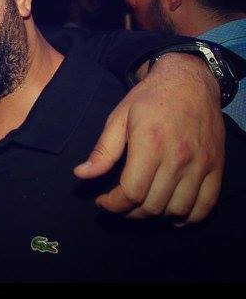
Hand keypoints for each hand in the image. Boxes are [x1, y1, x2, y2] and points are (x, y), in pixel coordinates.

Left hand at [75, 53, 224, 223]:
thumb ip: (103, 150)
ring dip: (156, 216)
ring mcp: (201, 164)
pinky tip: (173, 214)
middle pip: (153, 205)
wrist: (189, 81)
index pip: (131, 192)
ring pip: (178, 209)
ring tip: (141, 207)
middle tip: (119, 205)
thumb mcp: (118, 117)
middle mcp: (178, 158)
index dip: (113, 204)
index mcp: (150, 144)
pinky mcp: (216, 167)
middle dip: (130, 212)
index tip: (103, 202)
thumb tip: (81, 175)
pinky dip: (189, 217)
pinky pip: (206, 205)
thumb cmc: (149, 98)